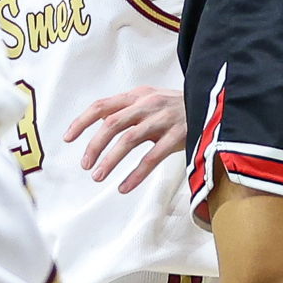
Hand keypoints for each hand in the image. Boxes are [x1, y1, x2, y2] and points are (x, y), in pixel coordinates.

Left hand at [66, 84, 187, 193]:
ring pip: (129, 140)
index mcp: (138, 95)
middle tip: (86, 165)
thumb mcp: (152, 100)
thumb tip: (100, 125)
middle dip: (94, 146)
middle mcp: (148, 104)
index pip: (102, 106)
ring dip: (110, 160)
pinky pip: (152, 157)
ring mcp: (163, 120)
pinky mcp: (178, 136)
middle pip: (112, 124)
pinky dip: (136, 174)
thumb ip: (129, 109)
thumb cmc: (178, 107)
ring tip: (99, 177)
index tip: (68, 138)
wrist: (215, 103)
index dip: (82, 122)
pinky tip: (124, 187)